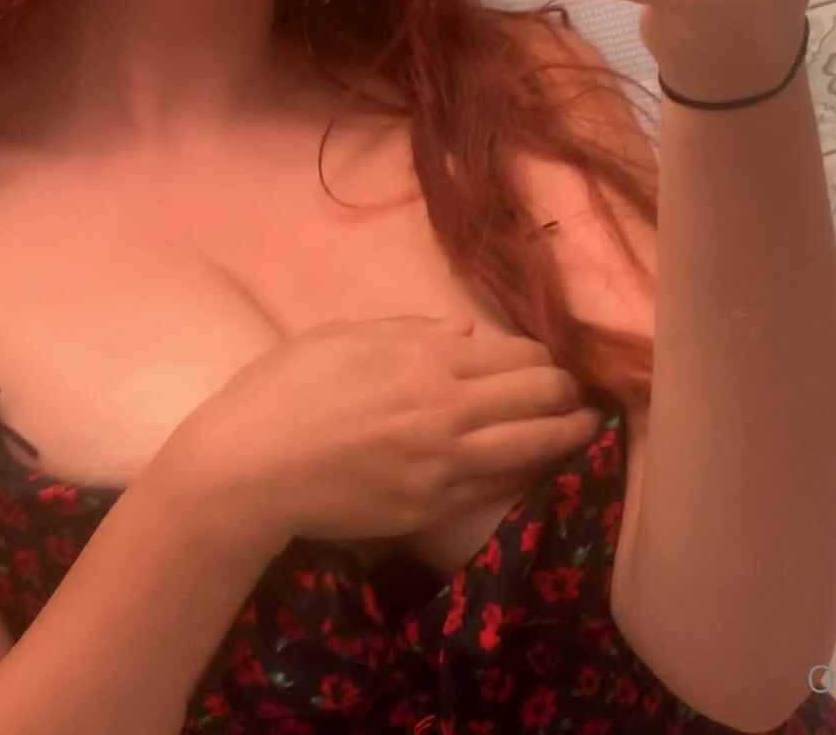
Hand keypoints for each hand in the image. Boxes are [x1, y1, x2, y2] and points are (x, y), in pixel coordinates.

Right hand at [151, 317, 599, 543]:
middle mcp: (447, 408)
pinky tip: (539, 467)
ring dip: (569, 434)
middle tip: (582, 393)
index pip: (517, 354)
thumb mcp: (341, 336)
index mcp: (425, 357)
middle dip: (569, 392)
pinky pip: (498, 488)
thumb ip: (410, 328)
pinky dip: (526, 473)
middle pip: (540, 396)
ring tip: (587, 429)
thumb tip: (467, 330)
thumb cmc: (281, 390)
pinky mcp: (432, 506)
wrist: (247, 470)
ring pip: (533, 446)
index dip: (545, 357)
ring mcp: (445, 463)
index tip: (554, 362)